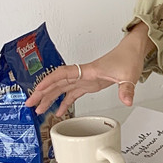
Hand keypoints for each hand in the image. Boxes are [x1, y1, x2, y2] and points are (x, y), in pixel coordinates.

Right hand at [23, 26, 151, 117]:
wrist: (133, 51)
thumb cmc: (128, 58)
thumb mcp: (129, 75)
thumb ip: (126, 89)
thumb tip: (127, 101)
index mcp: (89, 71)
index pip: (63, 74)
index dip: (49, 81)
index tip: (38, 89)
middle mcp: (84, 74)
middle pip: (57, 83)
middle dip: (42, 93)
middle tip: (30, 104)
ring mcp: (86, 79)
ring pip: (62, 89)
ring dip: (50, 99)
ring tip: (39, 110)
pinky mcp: (90, 83)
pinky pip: (73, 93)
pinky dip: (65, 102)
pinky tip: (59, 111)